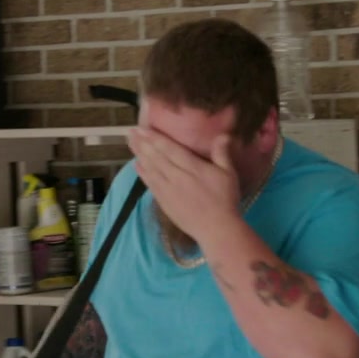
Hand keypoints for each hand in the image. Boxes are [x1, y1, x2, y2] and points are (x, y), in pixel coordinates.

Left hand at [129, 128, 240, 247]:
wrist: (216, 229)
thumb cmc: (225, 200)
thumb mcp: (228, 174)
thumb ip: (222, 153)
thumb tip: (222, 134)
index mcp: (192, 167)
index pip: (169, 148)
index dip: (155, 137)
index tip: (143, 128)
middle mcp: (176, 176)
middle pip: (156, 156)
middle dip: (142, 143)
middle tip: (130, 131)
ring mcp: (168, 190)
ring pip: (150, 168)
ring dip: (139, 154)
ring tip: (130, 142)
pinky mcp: (164, 202)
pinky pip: (150, 184)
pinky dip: (142, 173)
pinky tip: (136, 165)